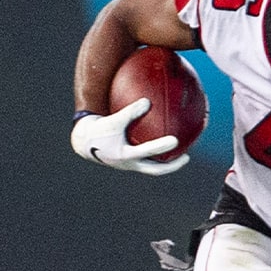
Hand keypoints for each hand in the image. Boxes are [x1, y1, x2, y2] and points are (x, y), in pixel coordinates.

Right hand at [70, 98, 189, 175]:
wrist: (83, 142)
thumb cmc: (98, 130)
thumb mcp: (112, 120)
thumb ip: (129, 111)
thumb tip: (148, 101)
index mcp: (125, 156)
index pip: (147, 152)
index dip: (161, 147)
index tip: (175, 141)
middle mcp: (130, 164)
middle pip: (155, 169)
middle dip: (172, 165)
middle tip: (186, 157)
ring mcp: (130, 164)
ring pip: (152, 166)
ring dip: (166, 161)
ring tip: (181, 152)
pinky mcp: (129, 160)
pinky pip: (146, 157)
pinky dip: (156, 152)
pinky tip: (165, 138)